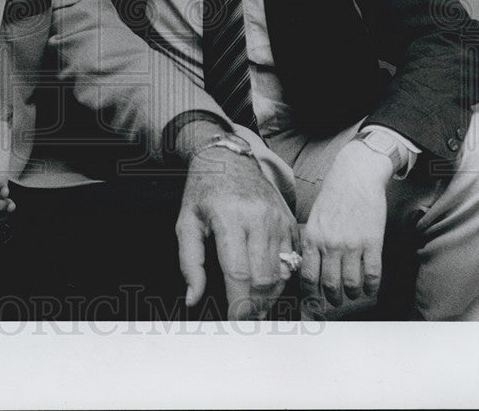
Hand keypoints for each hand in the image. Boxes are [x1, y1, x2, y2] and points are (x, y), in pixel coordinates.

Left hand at [177, 140, 298, 319]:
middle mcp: (258, 218)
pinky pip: (292, 260)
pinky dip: (282, 279)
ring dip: (269, 297)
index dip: (237, 303)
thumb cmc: (204, 191)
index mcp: (229, 218)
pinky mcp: (290, 221)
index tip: (232, 320)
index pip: (238, 273)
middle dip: (254, 305)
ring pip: (281, 273)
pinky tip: (268, 286)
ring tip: (254, 307)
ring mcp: (278, 219)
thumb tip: (193, 299)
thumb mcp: (186, 223)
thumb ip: (189, 263)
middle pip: (263, 278)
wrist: (231, 159)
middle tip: (243, 318)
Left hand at [300, 140, 391, 306]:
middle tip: (335, 301)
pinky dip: (370, 287)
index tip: (313, 305)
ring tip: (352, 293)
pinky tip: (369, 287)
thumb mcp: (314, 218)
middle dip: (332, 299)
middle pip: (329, 285)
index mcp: (312, 238)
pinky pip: (372, 275)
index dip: (310, 297)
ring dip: (352, 294)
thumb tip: (308, 267)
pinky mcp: (372, 242)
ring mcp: (352, 244)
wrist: (355, 175)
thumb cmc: (333, 196)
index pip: (307, 277)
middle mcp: (330, 244)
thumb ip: (311, 242)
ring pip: (351, 284)